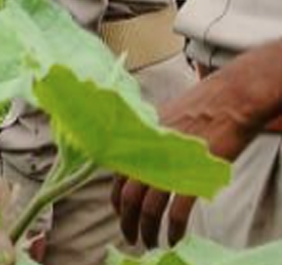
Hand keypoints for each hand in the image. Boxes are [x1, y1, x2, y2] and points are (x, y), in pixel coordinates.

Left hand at [114, 66, 268, 246]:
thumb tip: (137, 158)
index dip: (117, 201)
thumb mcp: (158, 122)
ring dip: (147, 230)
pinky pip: (176, 212)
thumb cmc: (196, 108)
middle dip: (127, 222)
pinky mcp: (191, 176)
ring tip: (150, 242)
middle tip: (131, 237)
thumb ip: (145, 142)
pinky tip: (174, 238)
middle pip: (128, 198)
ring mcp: (167, 166)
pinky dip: (173, 229)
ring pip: (148, 208)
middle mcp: (146, 155)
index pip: (117, 178)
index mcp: (137, 142)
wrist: (226, 102)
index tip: (121, 214)